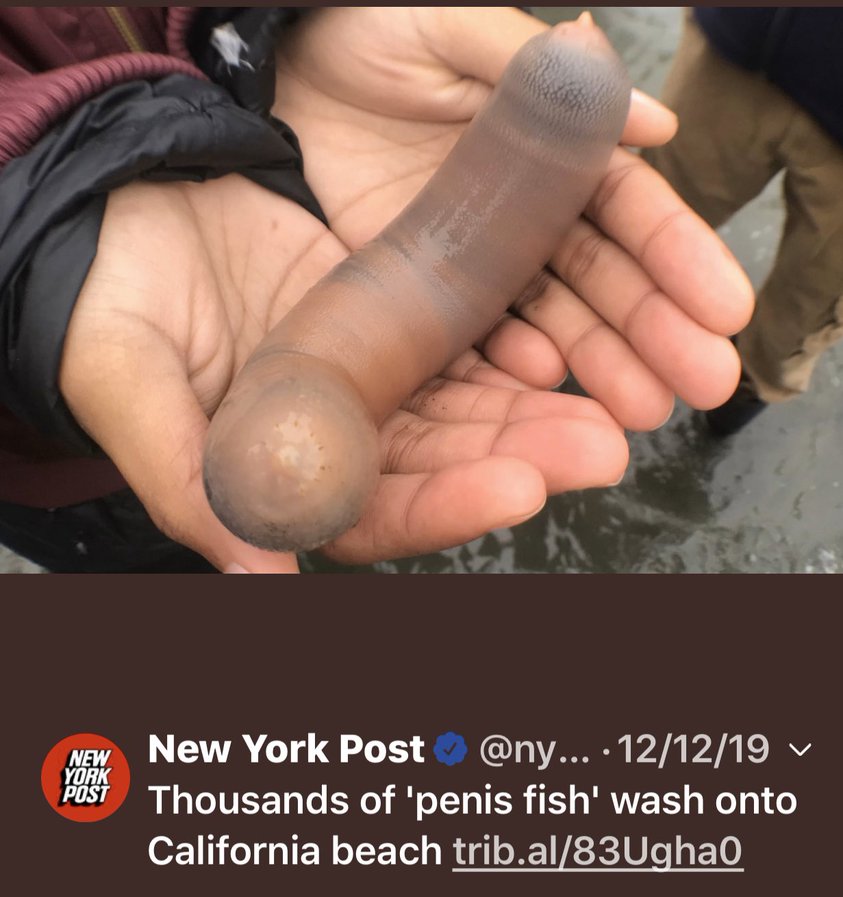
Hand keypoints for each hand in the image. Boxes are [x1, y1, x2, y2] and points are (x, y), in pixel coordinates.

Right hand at [60, 176, 627, 572]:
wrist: (110, 207)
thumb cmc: (106, 305)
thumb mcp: (131, 390)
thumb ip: (193, 487)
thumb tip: (263, 581)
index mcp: (283, 473)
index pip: (378, 513)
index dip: (448, 506)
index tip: (517, 489)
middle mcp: (339, 437)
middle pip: (444, 464)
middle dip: (522, 458)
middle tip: (597, 446)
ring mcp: (370, 376)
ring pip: (468, 405)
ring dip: (538, 411)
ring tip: (610, 409)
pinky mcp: (389, 313)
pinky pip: (463, 333)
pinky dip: (514, 340)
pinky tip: (563, 343)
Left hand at [274, 6, 754, 426]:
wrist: (264, 74)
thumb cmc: (360, 33)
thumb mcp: (450, 31)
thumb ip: (539, 75)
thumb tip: (655, 123)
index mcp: (543, 155)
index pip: (625, 211)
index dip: (676, 258)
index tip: (722, 308)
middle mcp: (516, 219)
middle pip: (599, 283)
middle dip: (654, 333)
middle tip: (702, 383)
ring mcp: (468, 268)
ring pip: (548, 324)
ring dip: (598, 369)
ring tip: (639, 413)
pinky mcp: (414, 302)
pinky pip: (469, 343)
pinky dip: (507, 369)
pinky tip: (540, 388)